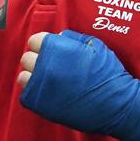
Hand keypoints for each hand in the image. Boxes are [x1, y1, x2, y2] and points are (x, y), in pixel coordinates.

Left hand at [17, 30, 139, 140]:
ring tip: (48, 82)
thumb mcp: (95, 46)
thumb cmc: (108, 73)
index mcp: (56, 48)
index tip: (51, 52)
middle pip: (27, 58)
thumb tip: (57, 36)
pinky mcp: (40, 104)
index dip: (43, 45)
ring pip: (23, 76)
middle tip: (51, 67)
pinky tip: (48, 94)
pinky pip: (27, 94)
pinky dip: (34, 93)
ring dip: (33, 77)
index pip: (34, 40)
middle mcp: (45, 65)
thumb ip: (73, 39)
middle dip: (38, 60)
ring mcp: (41, 86)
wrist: (116, 104)